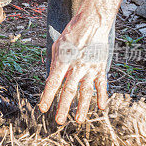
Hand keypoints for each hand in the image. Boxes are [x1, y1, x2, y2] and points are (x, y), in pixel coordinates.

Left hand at [39, 0, 127, 123]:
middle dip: (63, 107)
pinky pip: (101, 84)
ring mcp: (90, 68)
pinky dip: (102, 96)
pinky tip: (101, 107)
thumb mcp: (57, 48)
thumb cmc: (71, 35)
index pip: (53, 82)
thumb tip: (51, 82)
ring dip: (82, 107)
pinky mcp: (100, 68)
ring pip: (85, 91)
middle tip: (58, 121)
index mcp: (63, 61)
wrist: (92, 24)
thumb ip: (54, 65)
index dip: (48, 96)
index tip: (43, 109)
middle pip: (69, 90)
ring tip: (78, 120)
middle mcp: (76, 67)